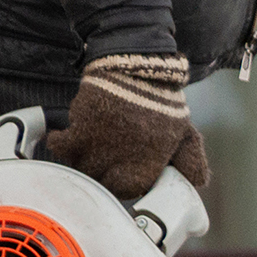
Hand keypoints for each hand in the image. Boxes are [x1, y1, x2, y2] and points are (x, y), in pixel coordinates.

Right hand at [44, 53, 208, 198]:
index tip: (116, 176)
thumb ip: (190, 161)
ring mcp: (100, 144)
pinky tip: (63, 136)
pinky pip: (61, 145)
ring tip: (83, 149)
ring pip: (79, 166)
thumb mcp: (185, 134)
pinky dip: (59, 142)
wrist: (139, 66)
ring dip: (78, 160)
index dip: (120, 185)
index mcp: (150, 163)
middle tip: (97, 162)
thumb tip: (198, 184)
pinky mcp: (81, 126)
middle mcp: (124, 159)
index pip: (128, 190)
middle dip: (98, 174)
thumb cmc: (162, 101)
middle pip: (100, 182)